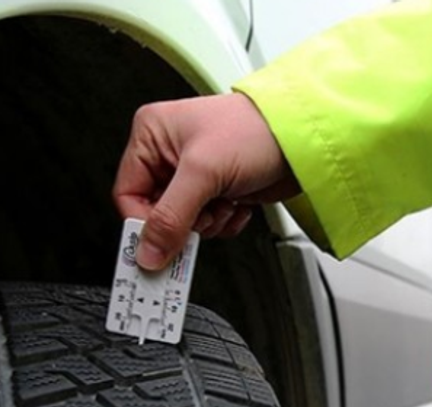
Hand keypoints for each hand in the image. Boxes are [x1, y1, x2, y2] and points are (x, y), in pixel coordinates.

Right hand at [113, 93, 300, 269]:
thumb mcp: (204, 172)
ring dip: (208, 222)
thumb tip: (148, 251)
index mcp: (152, 134)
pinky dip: (224, 222)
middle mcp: (169, 153)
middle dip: (183, 222)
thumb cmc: (256, 130)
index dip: (144, 222)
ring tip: (225, 201)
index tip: (159, 244)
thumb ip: (171, 216)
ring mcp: (196, 173)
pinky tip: (237, 203)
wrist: (304, 138)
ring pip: (183, 223)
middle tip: (201, 220)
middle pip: (156, 212)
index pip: (128, 193)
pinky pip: (208, 223)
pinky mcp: (219, 189)